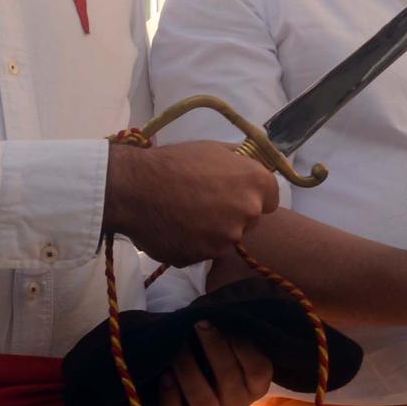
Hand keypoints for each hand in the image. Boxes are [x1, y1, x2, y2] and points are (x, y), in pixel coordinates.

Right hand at [107, 141, 278, 265]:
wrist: (135, 187)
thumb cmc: (175, 162)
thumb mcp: (213, 148)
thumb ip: (240, 159)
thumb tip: (252, 161)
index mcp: (256, 183)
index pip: (270, 199)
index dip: (252, 196)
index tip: (235, 193)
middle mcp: (247, 213)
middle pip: (248, 221)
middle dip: (232, 214)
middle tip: (204, 203)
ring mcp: (226, 239)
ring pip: (225, 239)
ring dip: (211, 232)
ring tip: (185, 215)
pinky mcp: (203, 257)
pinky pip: (203, 252)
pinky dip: (192, 244)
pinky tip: (175, 228)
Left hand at [156, 320, 273, 405]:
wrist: (202, 404)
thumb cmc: (219, 365)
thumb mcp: (233, 351)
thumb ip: (232, 333)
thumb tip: (221, 303)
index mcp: (256, 386)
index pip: (258, 368)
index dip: (242, 344)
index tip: (223, 319)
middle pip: (228, 378)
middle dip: (213, 347)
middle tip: (198, 323)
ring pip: (202, 399)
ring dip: (188, 370)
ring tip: (177, 348)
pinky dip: (169, 397)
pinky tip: (164, 376)